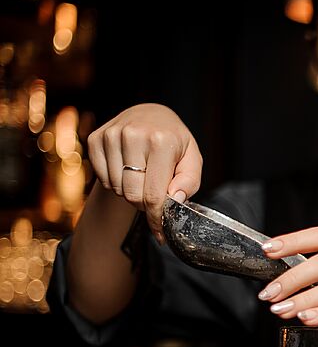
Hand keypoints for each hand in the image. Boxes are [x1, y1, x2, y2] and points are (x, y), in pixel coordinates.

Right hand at [87, 103, 202, 241]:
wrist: (150, 114)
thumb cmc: (174, 141)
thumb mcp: (192, 159)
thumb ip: (189, 182)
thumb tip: (175, 200)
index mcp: (161, 142)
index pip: (154, 193)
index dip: (156, 217)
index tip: (160, 232)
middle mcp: (133, 135)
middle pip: (132, 195)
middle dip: (144, 204)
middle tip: (153, 195)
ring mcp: (111, 135)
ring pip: (117, 189)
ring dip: (130, 192)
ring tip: (142, 177)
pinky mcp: (96, 139)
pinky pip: (102, 178)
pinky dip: (116, 182)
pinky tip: (127, 170)